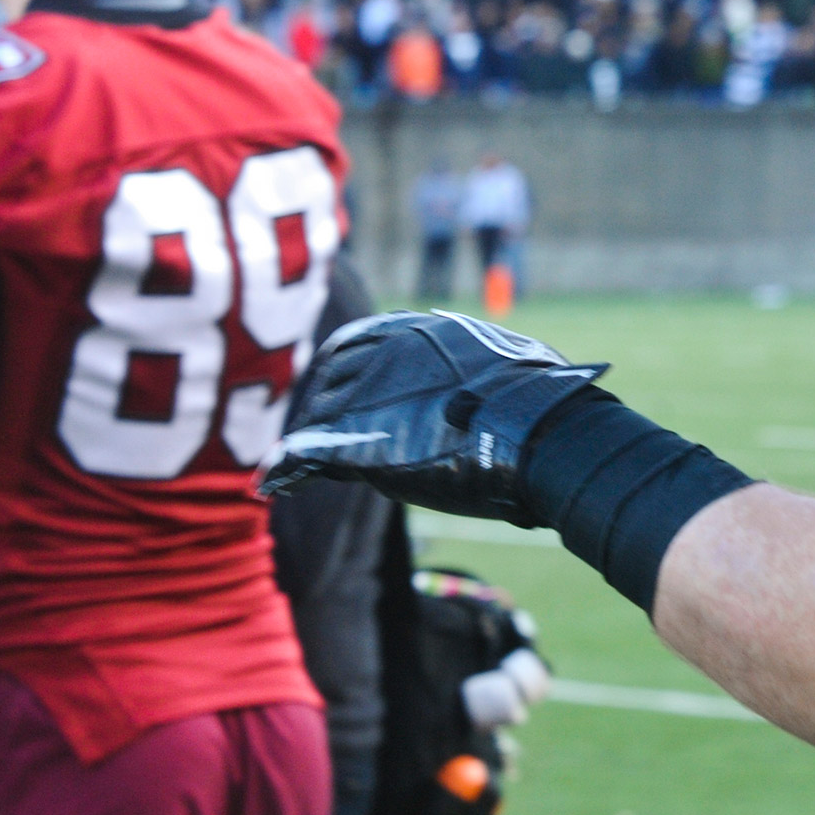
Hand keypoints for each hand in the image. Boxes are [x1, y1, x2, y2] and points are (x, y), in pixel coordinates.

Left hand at [259, 309, 607, 524]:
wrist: (540, 432)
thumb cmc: (538, 399)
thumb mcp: (503, 357)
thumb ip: (471, 358)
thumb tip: (482, 361)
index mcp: (418, 331)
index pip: (357, 344)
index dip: (343, 370)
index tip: (338, 390)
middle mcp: (384, 356)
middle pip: (330, 380)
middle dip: (323, 405)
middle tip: (318, 436)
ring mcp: (369, 396)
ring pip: (316, 417)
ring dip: (310, 439)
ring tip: (293, 466)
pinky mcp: (360, 442)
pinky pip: (304, 455)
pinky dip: (286, 469)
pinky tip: (274, 483)